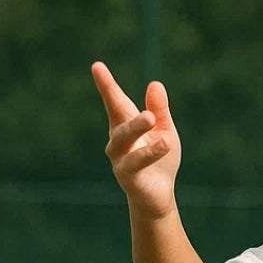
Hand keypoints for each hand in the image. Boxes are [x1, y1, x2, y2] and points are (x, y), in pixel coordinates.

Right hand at [92, 60, 180, 217]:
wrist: (159, 196)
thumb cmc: (160, 161)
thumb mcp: (164, 131)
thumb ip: (160, 111)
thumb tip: (155, 84)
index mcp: (125, 124)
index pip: (116, 101)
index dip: (107, 85)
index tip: (97, 66)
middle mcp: (118, 139)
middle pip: (115, 114)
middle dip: (113, 96)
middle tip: (108, 75)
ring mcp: (120, 158)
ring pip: (123, 139)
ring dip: (136, 126)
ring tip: (150, 117)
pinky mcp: (128, 176)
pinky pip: (137, 162)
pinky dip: (151, 152)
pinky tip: (164, 143)